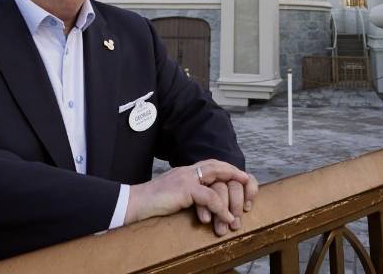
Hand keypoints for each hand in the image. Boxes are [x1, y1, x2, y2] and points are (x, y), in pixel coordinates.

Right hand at [126, 159, 251, 233]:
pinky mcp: (185, 190)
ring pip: (216, 179)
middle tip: (247, 180)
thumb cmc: (150, 202)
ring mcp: (186, 178)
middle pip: (216, 165)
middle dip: (233, 172)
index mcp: (184, 171)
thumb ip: (185, 192)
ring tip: (242, 206)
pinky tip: (227, 217)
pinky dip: (221, 208)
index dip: (224, 167)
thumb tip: (198, 201)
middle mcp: (187, 171)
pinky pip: (209, 197)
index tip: (236, 174)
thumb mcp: (171, 193)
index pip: (209, 164)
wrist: (134, 203)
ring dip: (231, 194)